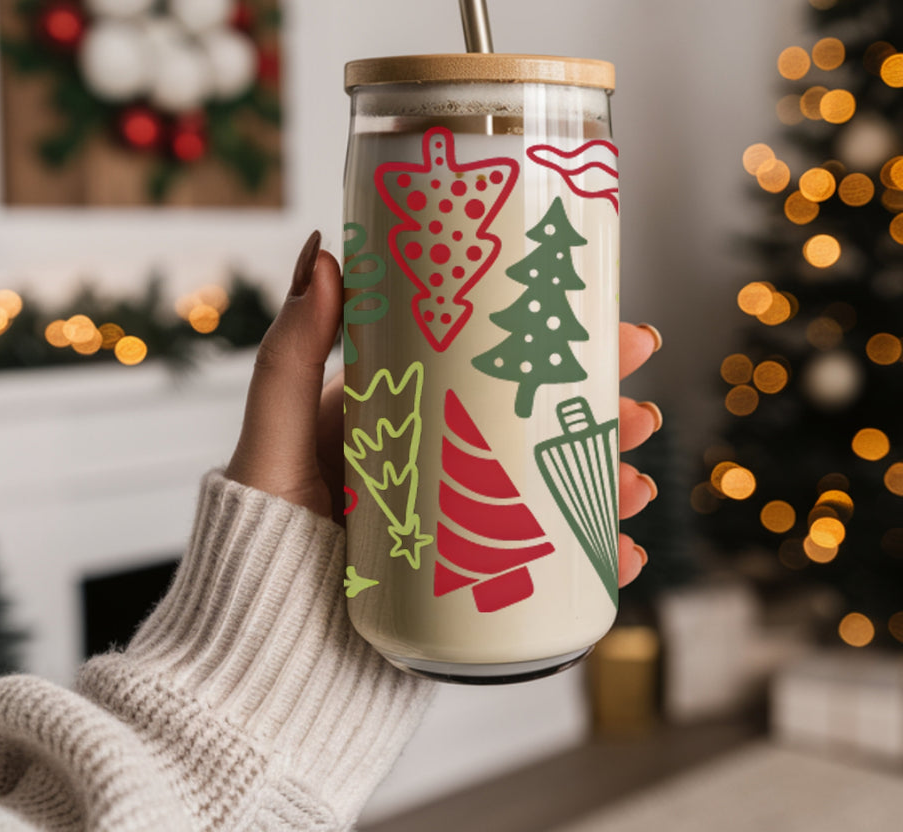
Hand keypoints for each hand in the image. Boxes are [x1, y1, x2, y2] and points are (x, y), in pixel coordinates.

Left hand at [226, 232, 662, 586]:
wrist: (264, 652)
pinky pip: (550, 567)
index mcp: (411, 414)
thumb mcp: (276, 437)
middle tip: (643, 413)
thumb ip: (291, 353)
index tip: (618, 328)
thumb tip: (322, 251)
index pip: (499, 365)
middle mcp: (446, 462)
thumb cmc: (258, 536)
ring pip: (557, 491)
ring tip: (637, 490)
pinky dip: (595, 563)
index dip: (565, 346)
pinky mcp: (478, 580)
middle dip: (604, 417)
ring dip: (610, 484)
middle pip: (543, 427)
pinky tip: (626, 560)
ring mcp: (466, 523)